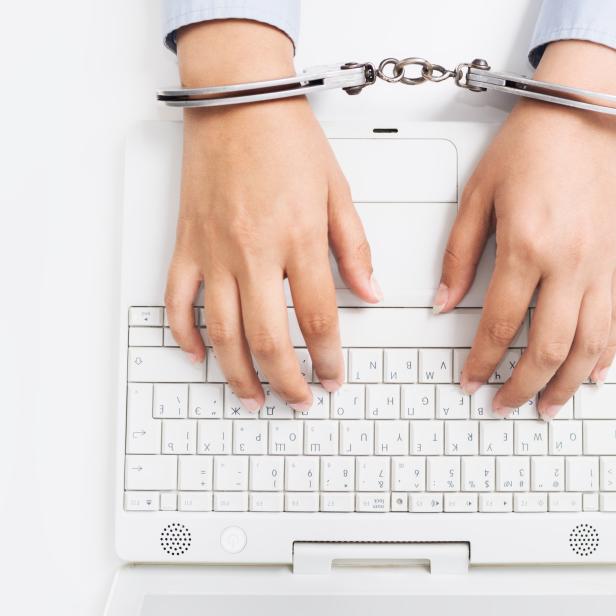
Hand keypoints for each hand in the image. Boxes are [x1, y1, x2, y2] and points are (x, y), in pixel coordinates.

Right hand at [165, 21, 380, 411]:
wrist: (237, 100)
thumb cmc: (287, 138)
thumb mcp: (336, 191)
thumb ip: (354, 248)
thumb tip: (372, 293)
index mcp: (297, 238)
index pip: (317, 320)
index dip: (327, 359)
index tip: (333, 378)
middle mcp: (253, 252)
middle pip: (269, 340)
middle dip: (287, 382)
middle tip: (298, 401)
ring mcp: (214, 252)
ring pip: (222, 333)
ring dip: (238, 375)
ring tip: (254, 397)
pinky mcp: (186, 245)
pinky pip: (178, 302)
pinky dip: (185, 335)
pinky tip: (200, 356)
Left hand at [434, 41, 615, 419]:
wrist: (583, 112)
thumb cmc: (531, 146)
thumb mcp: (478, 196)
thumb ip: (459, 256)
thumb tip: (443, 301)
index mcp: (527, 246)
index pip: (498, 324)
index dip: (482, 360)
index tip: (470, 380)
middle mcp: (570, 262)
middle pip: (547, 347)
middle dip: (523, 385)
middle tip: (504, 404)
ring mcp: (602, 264)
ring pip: (589, 344)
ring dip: (566, 383)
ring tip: (547, 406)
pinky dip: (606, 355)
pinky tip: (594, 373)